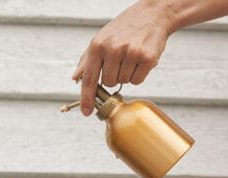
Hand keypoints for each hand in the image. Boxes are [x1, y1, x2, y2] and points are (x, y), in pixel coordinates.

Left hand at [73, 1, 171, 115]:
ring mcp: (131, 53)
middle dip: (114, 77)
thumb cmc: (124, 28)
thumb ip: (87, 60)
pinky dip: (138, 74)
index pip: (89, 79)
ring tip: (131, 57)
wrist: (152, 14)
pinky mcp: (147, 58)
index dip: (87, 98)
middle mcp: (113, 49)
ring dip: (127, 74)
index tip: (86, 112)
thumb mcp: (100, 39)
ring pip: (124, 82)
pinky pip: (137, 81)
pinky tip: (139, 60)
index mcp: (97, 45)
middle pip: (108, 84)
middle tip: (120, 61)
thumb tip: (76, 78)